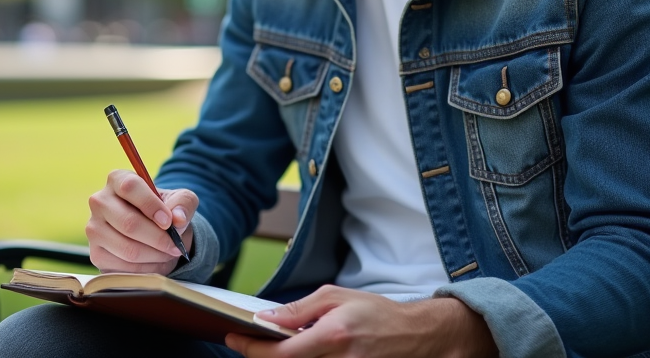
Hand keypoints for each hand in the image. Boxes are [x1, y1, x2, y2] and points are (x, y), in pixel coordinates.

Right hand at [86, 169, 198, 274]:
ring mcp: (94, 228)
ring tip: (169, 253)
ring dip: (155, 255)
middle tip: (175, 245)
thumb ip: (184, 203)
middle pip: (129, 223)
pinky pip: (123, 267)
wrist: (151, 231)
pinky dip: (146, 269)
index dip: (151, 205)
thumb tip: (178, 219)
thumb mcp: (179, 199)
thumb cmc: (163, 210)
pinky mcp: (96, 253)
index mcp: (117, 179)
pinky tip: (156, 262)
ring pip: (128, 249)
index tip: (168, 222)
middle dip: (158, 238)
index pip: (130, 187)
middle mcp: (100, 201)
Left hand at [226, 286, 497, 357]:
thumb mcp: (335, 297)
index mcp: (333, 336)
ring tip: (269, 347)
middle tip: (245, 343)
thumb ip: (299, 310)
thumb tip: (266, 318)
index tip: (233, 338)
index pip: (280, 352)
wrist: (416, 335)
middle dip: (258, 357)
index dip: (251, 348)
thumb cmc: (375, 312)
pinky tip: (293, 353)